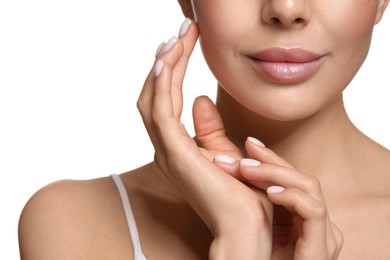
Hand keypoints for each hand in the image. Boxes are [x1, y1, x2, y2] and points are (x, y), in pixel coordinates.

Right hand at [137, 19, 271, 258]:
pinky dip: (160, 84)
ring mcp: (168, 151)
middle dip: (165, 62)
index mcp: (178, 148)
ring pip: (153, 98)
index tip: (182, 43)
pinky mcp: (176, 153)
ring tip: (176, 37)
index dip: (170, 71)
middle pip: (154, 95)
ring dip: (162, 65)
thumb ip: (210, 128)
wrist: (247, 228)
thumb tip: (202, 99)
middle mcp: (167, 148)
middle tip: (178, 32)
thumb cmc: (241, 195)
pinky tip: (166, 59)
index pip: (165, 100)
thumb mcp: (225, 152)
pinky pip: (160, 110)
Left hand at [215, 138, 343, 258]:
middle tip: (242, 153)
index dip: (269, 157)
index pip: (288, 177)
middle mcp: (312, 221)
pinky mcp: (322, 246)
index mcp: (296, 216)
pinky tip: (270, 192)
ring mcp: (321, 234)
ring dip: (275, 174)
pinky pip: (313, 211)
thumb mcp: (247, 216)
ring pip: (309, 187)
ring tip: (245, 170)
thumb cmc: (249, 257)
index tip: (248, 141)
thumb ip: (242, 189)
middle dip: (269, 162)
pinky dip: (292, 197)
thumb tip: (221, 158)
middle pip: (300, 177)